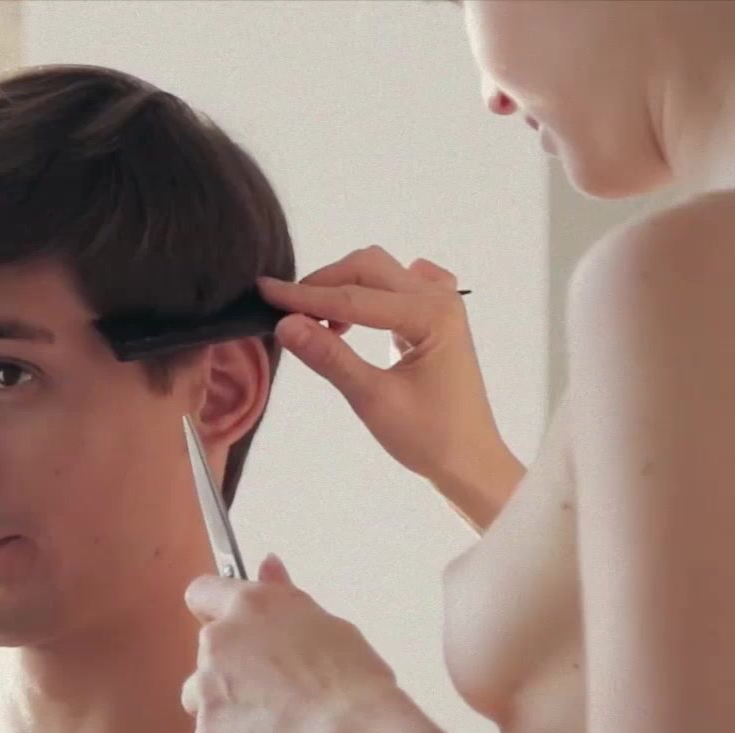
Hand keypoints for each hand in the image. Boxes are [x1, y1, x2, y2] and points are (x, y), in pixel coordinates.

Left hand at [182, 555, 404, 732]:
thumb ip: (283, 598)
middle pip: (207, 653)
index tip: (232, 627)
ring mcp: (208, 685)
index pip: (203, 593)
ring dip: (223, 709)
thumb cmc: (351, 680)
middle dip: (231, 670)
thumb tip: (268, 565)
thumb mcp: (325, 623)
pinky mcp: (208, 731)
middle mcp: (221, 639)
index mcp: (251, 605)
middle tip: (275, 689)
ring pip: (199, 697)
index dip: (215, 611)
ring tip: (270, 723)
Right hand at [259, 247, 521, 505]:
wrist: (470, 462)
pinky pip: (402, 285)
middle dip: (325, 284)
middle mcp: (441, 299)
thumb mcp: (372, 399)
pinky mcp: (439, 316)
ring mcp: (444, 304)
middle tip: (288, 312)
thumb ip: (330, 357)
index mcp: (431, 315)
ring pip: (383, 272)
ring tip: (319, 323)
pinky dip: (373, 291)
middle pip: (369, 269)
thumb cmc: (428, 438)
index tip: (263, 291)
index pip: (354, 297)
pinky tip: (358, 315)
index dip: (305, 296)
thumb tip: (284, 324)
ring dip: (346, 287)